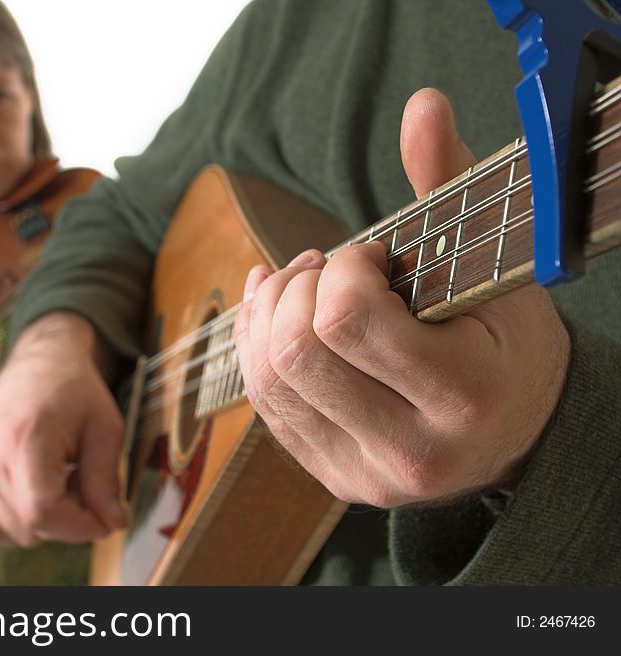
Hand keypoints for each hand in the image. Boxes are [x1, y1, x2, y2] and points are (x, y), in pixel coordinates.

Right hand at [0, 312, 127, 546]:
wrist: (40, 363)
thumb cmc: (75, 391)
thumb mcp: (104, 429)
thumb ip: (106, 481)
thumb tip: (112, 524)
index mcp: (22, 441)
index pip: (42, 513)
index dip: (81, 526)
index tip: (106, 516)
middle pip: (31, 529)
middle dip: (70, 521)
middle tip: (85, 483)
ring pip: (16, 535)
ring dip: (47, 522)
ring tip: (61, 481)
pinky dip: (19, 524)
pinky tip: (38, 493)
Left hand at [233, 88, 570, 506]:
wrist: (512, 432)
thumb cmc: (505, 344)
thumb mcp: (495, 268)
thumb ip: (450, 186)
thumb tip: (421, 105)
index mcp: (464, 396)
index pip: (348, 320)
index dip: (344, 267)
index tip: (370, 255)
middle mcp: (410, 450)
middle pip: (295, 352)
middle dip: (297, 289)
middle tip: (325, 266)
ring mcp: (364, 472)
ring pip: (268, 378)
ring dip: (269, 312)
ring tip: (302, 285)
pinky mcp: (331, 475)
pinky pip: (264, 402)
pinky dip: (256, 342)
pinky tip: (275, 308)